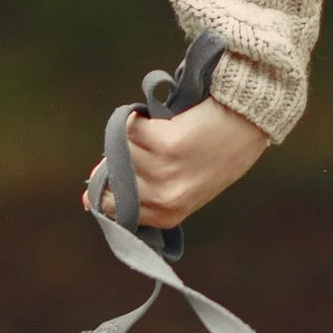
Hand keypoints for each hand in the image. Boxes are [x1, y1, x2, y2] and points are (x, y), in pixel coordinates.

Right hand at [84, 98, 269, 233]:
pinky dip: (140, 118)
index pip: (111, 210)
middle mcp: (164, 198)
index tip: (117, 173)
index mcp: (167, 215)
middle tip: (150, 148)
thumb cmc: (214, 151)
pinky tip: (166, 120)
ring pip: (120, 149)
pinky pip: (130, 127)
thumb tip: (86, 199)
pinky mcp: (165, 144)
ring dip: (135, 136)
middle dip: (119, 159)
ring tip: (166, 133)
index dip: (108, 187)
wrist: (246, 121)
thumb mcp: (181, 183)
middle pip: (110, 178)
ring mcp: (164, 172)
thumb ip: (139, 194)